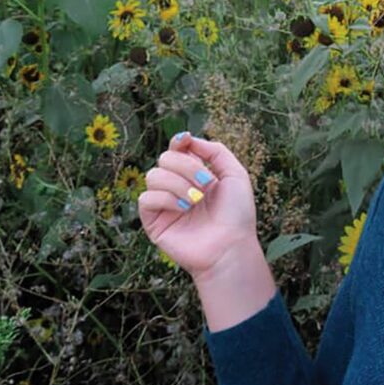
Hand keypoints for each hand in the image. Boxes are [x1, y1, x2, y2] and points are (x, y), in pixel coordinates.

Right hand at [139, 133, 257, 280]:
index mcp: (196, 174)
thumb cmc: (236, 214)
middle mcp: (178, 186)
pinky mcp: (153, 221)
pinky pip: (146, 198)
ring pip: (153, 175)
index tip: (185, 140)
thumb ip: (216, 151)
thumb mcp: (235, 175)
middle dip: (187, 166)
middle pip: (165, 158)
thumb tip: (188, 138)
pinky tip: (184, 209)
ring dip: (178, 183)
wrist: (230, 246)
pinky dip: (166, 199)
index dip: (178, 142)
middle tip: (205, 184)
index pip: (177, 150)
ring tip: (196, 200)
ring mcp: (165, 204)